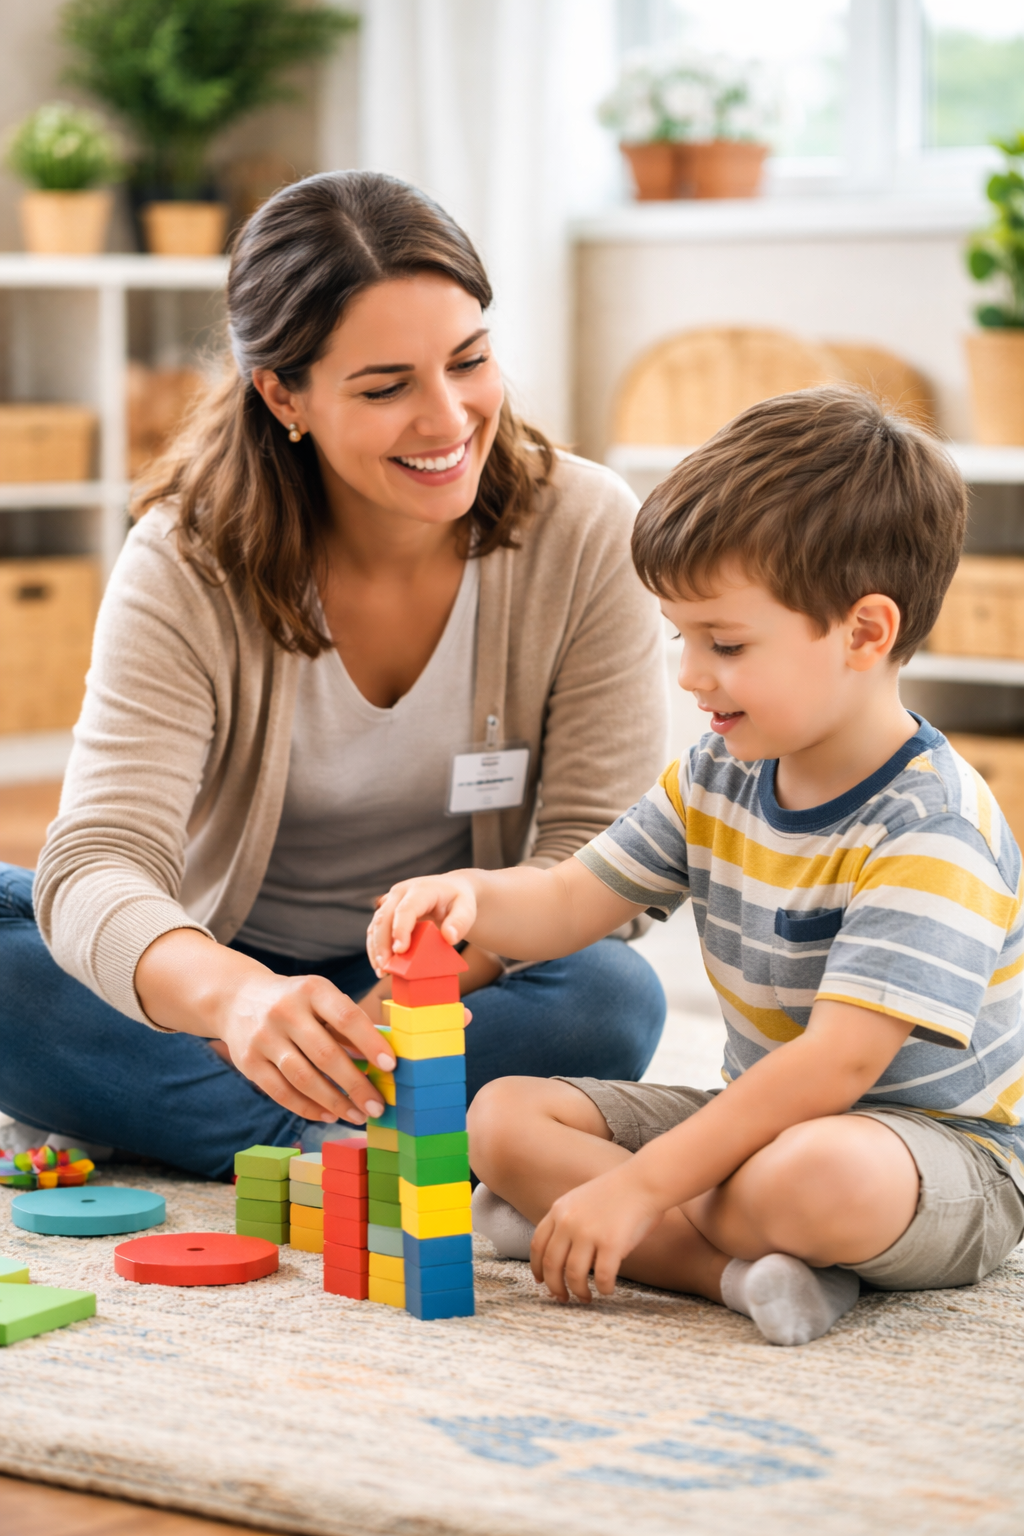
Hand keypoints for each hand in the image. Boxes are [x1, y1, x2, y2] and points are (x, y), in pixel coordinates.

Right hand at [221, 969, 396, 1124]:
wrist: (236, 998)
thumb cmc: (295, 1001)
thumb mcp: (320, 998)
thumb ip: (348, 1024)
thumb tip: (382, 1059)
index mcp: (311, 990)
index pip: (346, 1017)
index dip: (370, 1043)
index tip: (391, 1066)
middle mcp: (285, 1011)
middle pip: (325, 1054)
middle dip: (355, 1085)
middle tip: (378, 1106)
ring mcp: (263, 1038)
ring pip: (303, 1078)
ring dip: (334, 1102)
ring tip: (357, 1116)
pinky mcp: (248, 1062)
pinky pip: (281, 1092)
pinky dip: (307, 1108)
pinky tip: (329, 1115)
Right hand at [367, 873, 478, 976]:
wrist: (451, 889)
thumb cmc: (459, 901)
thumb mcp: (466, 909)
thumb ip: (460, 922)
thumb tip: (449, 938)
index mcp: (421, 890)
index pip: (406, 909)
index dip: (400, 929)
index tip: (400, 951)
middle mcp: (401, 893)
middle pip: (384, 917)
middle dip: (382, 944)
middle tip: (386, 968)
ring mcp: (391, 902)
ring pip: (375, 925)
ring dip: (375, 949)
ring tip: (382, 972)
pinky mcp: (387, 913)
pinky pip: (375, 931)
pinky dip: (376, 949)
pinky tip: (381, 966)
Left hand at [530, 1163, 664, 1301]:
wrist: (643, 1180)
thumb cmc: (619, 1191)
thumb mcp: (581, 1198)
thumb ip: (569, 1221)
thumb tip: (564, 1254)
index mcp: (559, 1209)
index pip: (538, 1244)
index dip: (536, 1267)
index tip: (541, 1280)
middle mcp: (569, 1222)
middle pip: (551, 1264)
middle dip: (555, 1287)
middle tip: (562, 1298)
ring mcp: (588, 1233)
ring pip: (574, 1275)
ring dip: (578, 1292)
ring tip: (586, 1298)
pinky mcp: (611, 1244)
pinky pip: (601, 1277)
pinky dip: (603, 1289)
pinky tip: (608, 1290)